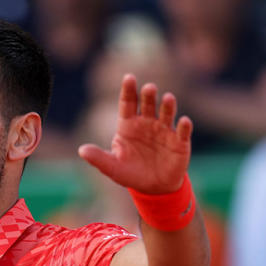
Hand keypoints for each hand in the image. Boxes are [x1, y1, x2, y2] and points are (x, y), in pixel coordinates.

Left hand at [78, 74, 191, 193]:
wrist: (153, 187)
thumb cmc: (130, 173)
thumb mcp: (112, 167)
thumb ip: (98, 158)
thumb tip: (81, 151)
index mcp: (128, 125)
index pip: (127, 103)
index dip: (128, 90)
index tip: (129, 77)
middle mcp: (147, 123)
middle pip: (147, 104)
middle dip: (148, 95)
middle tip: (149, 88)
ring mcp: (164, 130)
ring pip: (166, 113)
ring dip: (168, 106)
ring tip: (167, 98)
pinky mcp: (179, 142)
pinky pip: (182, 131)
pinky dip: (183, 126)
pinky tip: (183, 121)